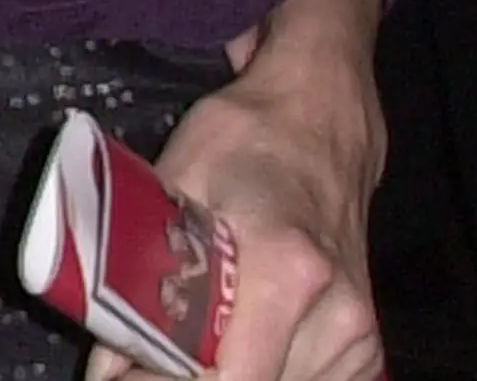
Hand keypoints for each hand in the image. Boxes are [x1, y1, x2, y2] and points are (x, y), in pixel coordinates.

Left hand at [102, 0, 386, 380]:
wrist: (321, 120)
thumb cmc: (243, 139)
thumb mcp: (173, 184)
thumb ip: (139, 272)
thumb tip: (108, 356)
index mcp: (287, 268)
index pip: (233, 376)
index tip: (126, 372)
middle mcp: (339, 312)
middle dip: (186, 379)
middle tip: (143, 356)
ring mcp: (361, 331)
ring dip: (225, 373)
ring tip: (187, 339)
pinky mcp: (368, 342)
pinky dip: (267, 371)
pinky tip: (235, 340)